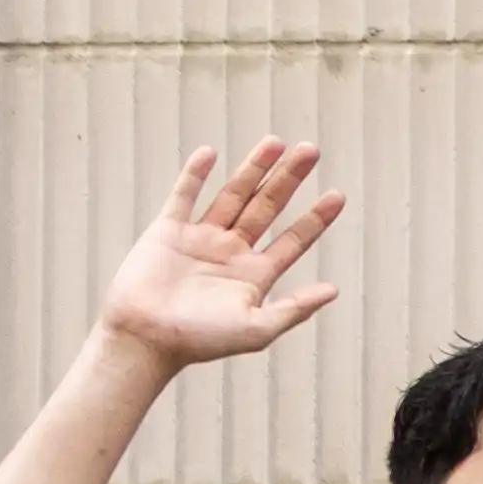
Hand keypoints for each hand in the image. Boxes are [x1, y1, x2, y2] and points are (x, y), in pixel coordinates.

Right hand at [97, 141, 351, 373]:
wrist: (144, 340)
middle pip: (266, 207)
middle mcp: (230, 253)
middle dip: (288, 179)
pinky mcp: (167, 232)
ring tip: (276, 142)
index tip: (338, 195)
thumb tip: (334, 290)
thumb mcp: (256, 329)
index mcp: (254, 275)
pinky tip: (210, 153)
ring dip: (253, 169)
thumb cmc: (199, 341)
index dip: (315, 219)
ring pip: (232, 195)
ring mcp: (199, 239)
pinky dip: (195, 175)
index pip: (293, 240)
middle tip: (312, 150)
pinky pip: (183, 196)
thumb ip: (295, 309)